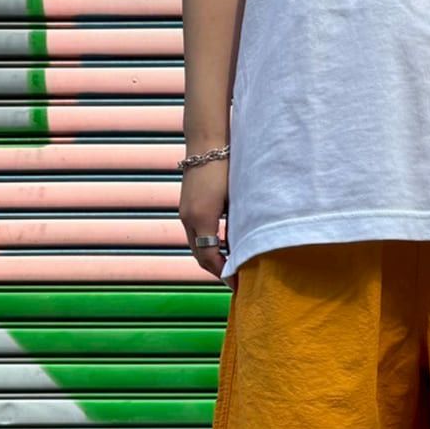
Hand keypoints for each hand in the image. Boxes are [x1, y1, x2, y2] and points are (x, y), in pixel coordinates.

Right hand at [178, 155, 235, 293]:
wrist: (207, 142)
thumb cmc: (227, 169)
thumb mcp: (236, 200)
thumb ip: (237, 226)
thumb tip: (244, 249)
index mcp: (201, 219)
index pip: (210, 257)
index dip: (224, 274)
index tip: (238, 285)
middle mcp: (188, 218)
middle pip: (200, 256)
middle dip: (217, 271)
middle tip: (235, 281)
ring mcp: (185, 213)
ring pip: (196, 246)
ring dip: (211, 259)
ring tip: (230, 267)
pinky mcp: (186, 207)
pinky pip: (195, 235)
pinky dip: (207, 245)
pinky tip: (223, 246)